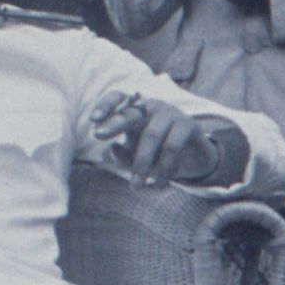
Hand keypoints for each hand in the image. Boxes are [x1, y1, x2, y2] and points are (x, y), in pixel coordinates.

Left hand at [90, 91, 220, 187]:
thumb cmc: (155, 154)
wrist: (191, 159)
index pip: (118, 98)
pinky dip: (164, 168)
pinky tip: (158, 184)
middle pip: (131, 112)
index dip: (105, 105)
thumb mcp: (134, 156)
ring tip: (136, 186)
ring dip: (141, 164)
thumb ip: (121, 154)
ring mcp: (170, 113)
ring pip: (152, 135)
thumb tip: (112, 148)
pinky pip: (172, 146)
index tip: (92, 119)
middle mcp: (151, 107)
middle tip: (97, 135)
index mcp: (134, 110)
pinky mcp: (188, 125)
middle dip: (113, 123)